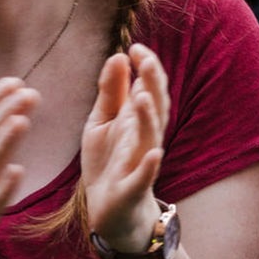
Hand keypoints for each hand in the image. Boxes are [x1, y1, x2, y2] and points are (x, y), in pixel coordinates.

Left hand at [80, 44, 169, 251]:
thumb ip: (111, 91)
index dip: (146, 67)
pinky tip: (154, 154)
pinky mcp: (133, 188)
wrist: (108, 211)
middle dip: (153, 83)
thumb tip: (118, 55)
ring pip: (151, 137)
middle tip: (145, 59)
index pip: (149, 87)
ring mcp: (141, 163)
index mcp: (137, 120)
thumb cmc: (108, 162)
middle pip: (156, 106)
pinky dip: (150, 166)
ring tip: (141, 97)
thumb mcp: (102, 121)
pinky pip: (145, 177)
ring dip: (149, 118)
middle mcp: (144, 137)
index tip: (134, 47)